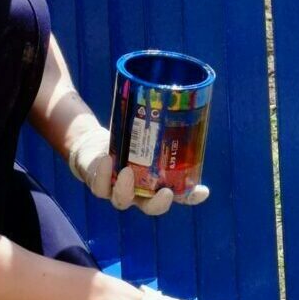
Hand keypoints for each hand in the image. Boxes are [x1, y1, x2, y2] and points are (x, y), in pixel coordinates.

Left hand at [65, 124, 209, 216]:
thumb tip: (175, 91)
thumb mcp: (143, 136)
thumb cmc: (126, 144)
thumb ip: (156, 126)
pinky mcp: (98, 185)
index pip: (178, 196)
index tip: (204, 191)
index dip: (191, 197)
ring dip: (126, 189)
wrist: (95, 149)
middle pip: (151, 208)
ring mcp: (117, 191)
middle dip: (159, 203)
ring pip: (122, 201)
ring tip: (127, 171)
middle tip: (166, 193)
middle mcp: (138, 193)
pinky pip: (100, 186)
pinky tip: (108, 159)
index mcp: (155, 184)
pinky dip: (104, 173)